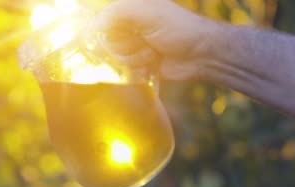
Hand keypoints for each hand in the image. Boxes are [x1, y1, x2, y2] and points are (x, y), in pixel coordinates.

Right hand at [95, 0, 219, 79]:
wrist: (202, 55)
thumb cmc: (178, 28)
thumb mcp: (146, 12)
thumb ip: (116, 13)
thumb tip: (92, 25)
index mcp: (131, 8)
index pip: (102, 20)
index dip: (107, 30)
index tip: (124, 32)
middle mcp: (130, 25)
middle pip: (107, 41)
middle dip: (126, 45)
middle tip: (146, 41)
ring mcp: (135, 45)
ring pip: (117, 57)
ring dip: (136, 57)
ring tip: (154, 53)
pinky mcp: (140, 62)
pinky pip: (126, 70)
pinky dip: (140, 68)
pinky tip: (154, 64)